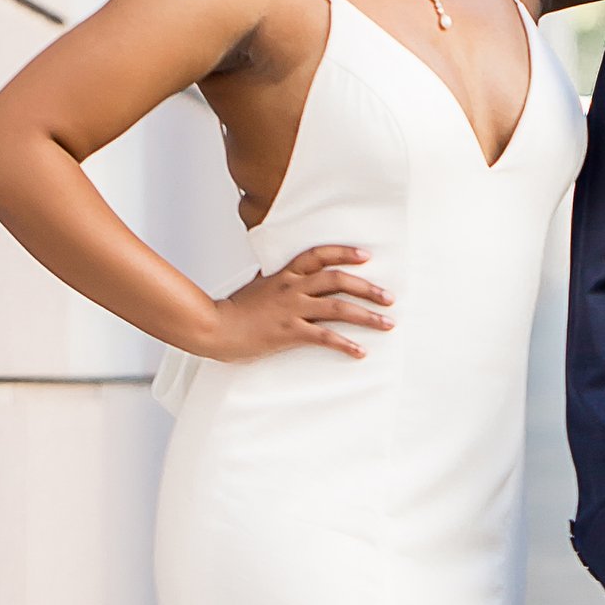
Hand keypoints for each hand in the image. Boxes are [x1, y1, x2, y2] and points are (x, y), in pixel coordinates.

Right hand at [198, 243, 392, 361]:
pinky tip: (361, 352)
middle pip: (338, 280)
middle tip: (389, 297)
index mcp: (285, 274)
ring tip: (387, 323)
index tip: (366, 256)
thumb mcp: (257, 286)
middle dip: (367, 288)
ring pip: (338, 308)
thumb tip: (282, 276)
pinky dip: (346, 344)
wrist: (214, 327)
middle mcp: (292, 288)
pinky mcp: (289, 332)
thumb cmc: (235, 309)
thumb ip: (275, 280)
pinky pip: (324, 337)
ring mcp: (292, 310)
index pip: (319, 255)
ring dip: (367, 316)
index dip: (344, 253)